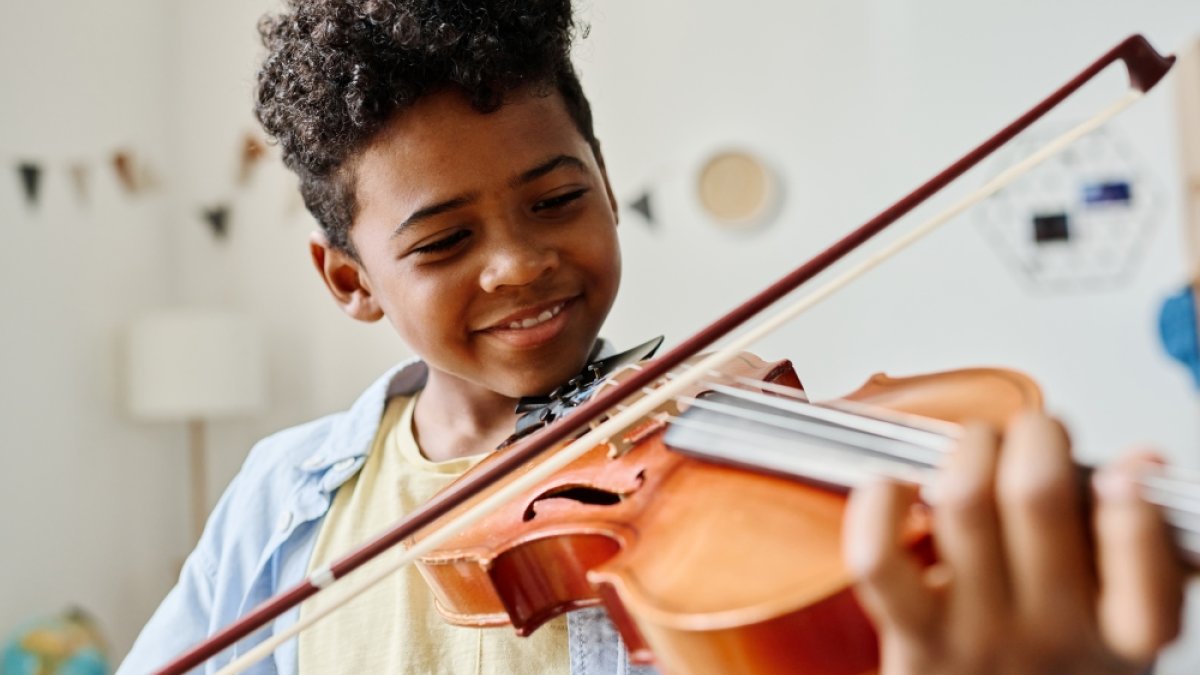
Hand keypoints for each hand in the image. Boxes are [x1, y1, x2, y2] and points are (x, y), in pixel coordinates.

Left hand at [843, 411, 1184, 674]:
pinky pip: (880, 558)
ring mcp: (978, 636)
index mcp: (1122, 631)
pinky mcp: (913, 637)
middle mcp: (1053, 634)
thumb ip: (1140, 546)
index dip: (1132, 510)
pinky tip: (896, 487)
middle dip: (1032, 436)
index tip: (1119, 476)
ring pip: (964, 504)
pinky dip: (879, 502)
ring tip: (975, 452)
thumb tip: (1141, 465)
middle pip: (1037, 496)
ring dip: (967, 451)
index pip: (1146, 575)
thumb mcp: (1118, 615)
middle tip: (1030, 437)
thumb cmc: (1050, 661)